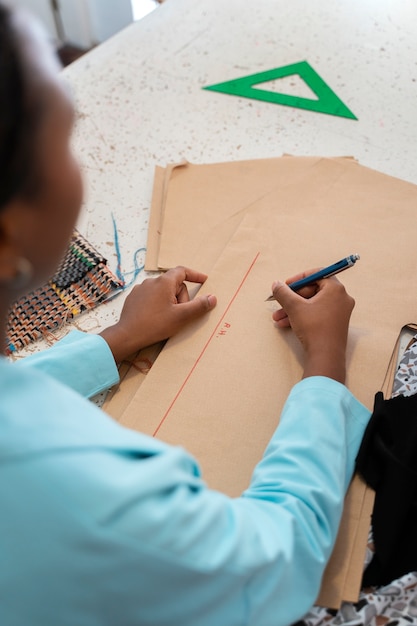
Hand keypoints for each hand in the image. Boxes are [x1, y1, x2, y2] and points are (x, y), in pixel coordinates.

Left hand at [100, 266, 216, 362]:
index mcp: (164, 282)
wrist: (127, 335)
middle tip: (180, 314)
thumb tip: (213, 298)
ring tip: (167, 317)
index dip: (195, 275)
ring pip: (163, 291)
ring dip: (169, 301)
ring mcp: (140, 289)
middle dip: (181, 297)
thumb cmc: (155, 325)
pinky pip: (152, 296)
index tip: (203, 280)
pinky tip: (156, 317)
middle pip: (174, 284)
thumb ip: (199, 306)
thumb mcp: (181, 317)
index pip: (182, 271)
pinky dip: (158, 303)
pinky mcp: (134, 298)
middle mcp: (151, 281)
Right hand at [271, 269, 354, 382]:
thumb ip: (283, 292)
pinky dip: (301, 316)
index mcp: (335, 289)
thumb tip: (276, 284)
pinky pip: (316, 314)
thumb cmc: (314, 327)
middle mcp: (341, 298)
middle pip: (313, 290)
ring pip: (312, 304)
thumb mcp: (294, 307)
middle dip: (292, 297)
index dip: (299, 278)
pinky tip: (284, 324)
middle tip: (279, 302)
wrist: (325, 355)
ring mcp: (339, 312)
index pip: (317, 274)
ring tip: (277, 317)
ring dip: (293, 309)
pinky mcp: (335, 323)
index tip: (286, 285)